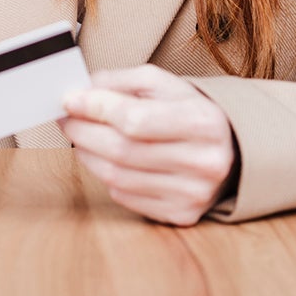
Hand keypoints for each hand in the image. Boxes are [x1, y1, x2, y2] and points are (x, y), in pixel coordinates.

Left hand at [58, 64, 235, 225]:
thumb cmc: (188, 112)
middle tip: (67, 118)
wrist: (228, 149)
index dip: (96, 108)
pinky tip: (104, 159)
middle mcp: (204, 162)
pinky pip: (125, 197)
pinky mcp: (181, 214)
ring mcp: (193, 194)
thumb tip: (83, 91)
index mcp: (204, 121)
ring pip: (117, 177)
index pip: (135, 118)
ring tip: (80, 137)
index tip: (69, 100)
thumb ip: (123, 81)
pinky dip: (105, 176)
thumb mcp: (163, 84)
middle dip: (83, 131)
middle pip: (122, 149)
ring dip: (87, 154)